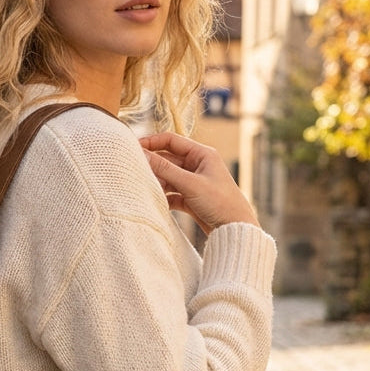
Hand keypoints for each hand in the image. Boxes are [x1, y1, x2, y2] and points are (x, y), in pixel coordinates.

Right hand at [140, 131, 259, 234]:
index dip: (152, 142)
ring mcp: (194, 182)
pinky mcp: (191, 198)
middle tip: (133, 169)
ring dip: (157, 182)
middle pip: (167, 159)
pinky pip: (172, 193)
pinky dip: (163, 196)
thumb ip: (165, 169)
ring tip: (144, 187)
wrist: (236, 229)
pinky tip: (156, 201)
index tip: (133, 147)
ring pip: (168, 177)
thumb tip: (142, 154)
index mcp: (202, 154)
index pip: (171, 140)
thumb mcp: (190, 183)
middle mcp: (198, 165)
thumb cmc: (220, 202)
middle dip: (152, 165)